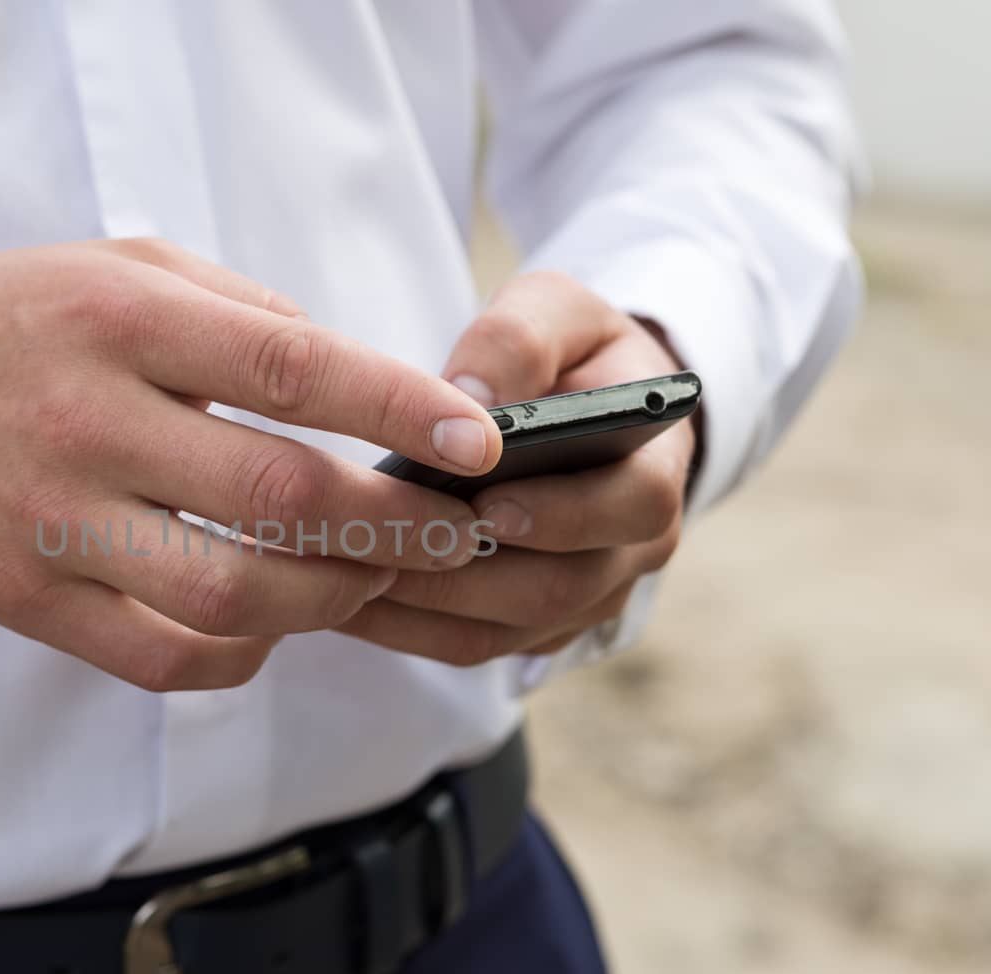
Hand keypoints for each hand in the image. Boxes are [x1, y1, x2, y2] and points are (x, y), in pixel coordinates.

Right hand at [0, 239, 499, 690]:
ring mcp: (51, 523)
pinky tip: (270, 628)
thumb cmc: (4, 324)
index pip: (287, 366)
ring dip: (329, 601)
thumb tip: (349, 376)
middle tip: (452, 531)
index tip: (475, 441)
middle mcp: (85, 422)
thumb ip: (233, 310)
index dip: (397, 407)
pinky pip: (162, 659)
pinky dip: (241, 658)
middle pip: (278, 499)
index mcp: (118, 320)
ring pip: (230, 596)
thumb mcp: (112, 268)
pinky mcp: (25, 600)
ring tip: (369, 579)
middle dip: (394, 526)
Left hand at [336, 272, 695, 664]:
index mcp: (652, 469)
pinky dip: (402, 628)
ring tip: (339, 572)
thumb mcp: (556, 312)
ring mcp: (580, 599)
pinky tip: (338, 593)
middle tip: (382, 552)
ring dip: (418, 609)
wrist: (585, 410)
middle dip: (466, 575)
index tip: (486, 504)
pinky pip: (465, 644)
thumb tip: (470, 394)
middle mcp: (628, 551)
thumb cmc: (569, 353)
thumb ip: (519, 338)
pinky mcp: (528, 626)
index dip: (563, 514)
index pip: (633, 506)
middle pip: (557, 589)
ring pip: (501, 631)